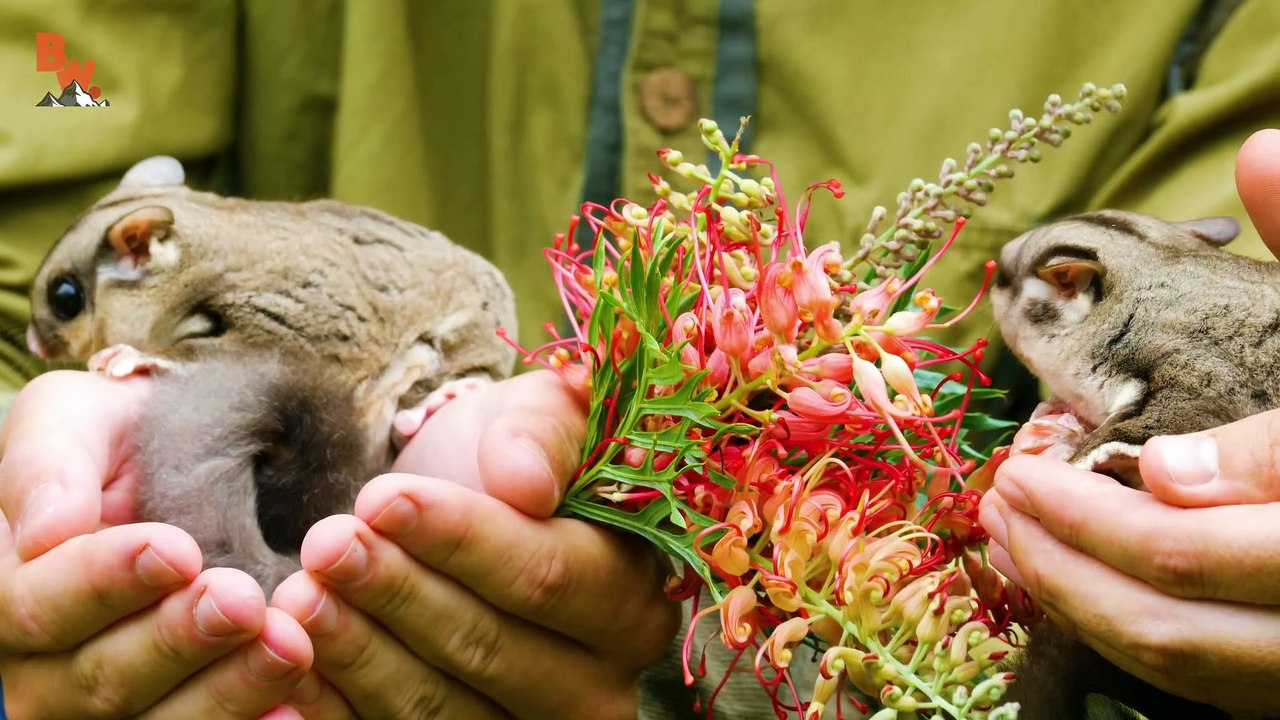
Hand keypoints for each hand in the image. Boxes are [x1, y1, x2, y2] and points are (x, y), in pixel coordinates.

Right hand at [0, 371, 311, 718]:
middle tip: (242, 600)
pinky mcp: (181, 713)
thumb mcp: (70, 419)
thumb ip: (45, 464)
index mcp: (12, 597)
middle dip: (178, 639)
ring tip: (289, 645)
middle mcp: (47, 672)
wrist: (182, 458)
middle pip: (102, 677)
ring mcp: (116, 707)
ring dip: (229, 689)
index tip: (176, 550)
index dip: (105, 583)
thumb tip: (45, 531)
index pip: (39, 606)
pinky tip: (296, 712)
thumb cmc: (114, 437)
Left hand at [272, 370, 681, 718]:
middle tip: (324, 546)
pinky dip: (334, 711)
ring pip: (435, 710)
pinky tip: (288, 667)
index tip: (383, 499)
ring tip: (299, 594)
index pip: (546, 578)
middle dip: (397, 594)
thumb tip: (526, 483)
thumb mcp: (544, 415)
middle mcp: (598, 688)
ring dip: (358, 653)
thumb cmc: (516, 457)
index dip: (462, 541)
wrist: (477, 507)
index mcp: (634, 603)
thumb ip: (544, 435)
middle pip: (487, 651)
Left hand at [976, 128, 1279, 715]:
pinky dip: (1117, 635)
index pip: (1278, 486)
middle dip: (1076, 540)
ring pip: (1184, 653)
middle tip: (1004, 491)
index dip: (1174, 477)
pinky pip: (1200, 685)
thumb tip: (1258, 151)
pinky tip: (1063, 584)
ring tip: (1006, 532)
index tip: (1068, 459)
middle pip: (1193, 586)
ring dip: (1073, 594)